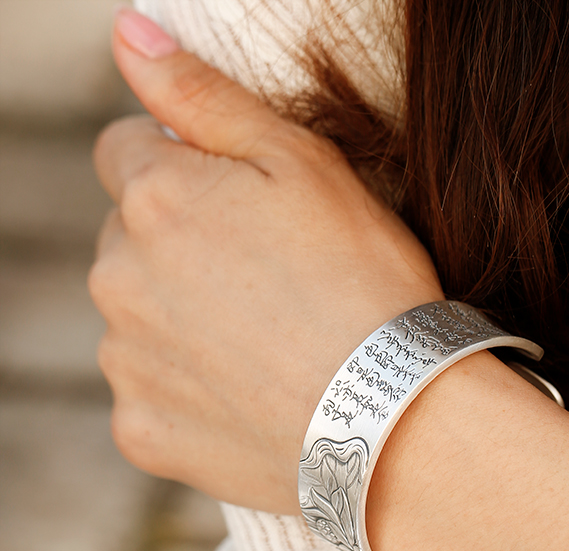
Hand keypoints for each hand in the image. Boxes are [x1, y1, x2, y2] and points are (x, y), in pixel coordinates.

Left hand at [91, 9, 442, 511]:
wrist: (392, 418)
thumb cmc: (363, 284)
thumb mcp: (305, 165)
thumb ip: (206, 97)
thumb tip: (128, 34)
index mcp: (153, 200)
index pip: (127, 152)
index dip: (186, 169)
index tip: (241, 207)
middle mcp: (116, 279)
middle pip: (129, 239)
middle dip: (182, 246)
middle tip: (267, 282)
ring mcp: (126, 364)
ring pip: (138, 318)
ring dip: (182, 320)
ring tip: (265, 343)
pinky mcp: (141, 432)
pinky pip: (150, 395)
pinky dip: (188, 391)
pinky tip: (249, 395)